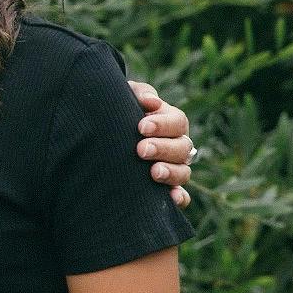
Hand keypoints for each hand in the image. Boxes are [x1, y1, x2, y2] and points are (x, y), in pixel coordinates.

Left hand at [125, 82, 193, 208]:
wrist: (107, 135)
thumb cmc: (122, 112)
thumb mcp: (128, 97)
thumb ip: (140, 93)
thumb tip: (152, 101)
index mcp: (172, 123)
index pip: (177, 122)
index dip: (163, 125)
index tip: (141, 127)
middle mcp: (177, 146)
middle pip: (183, 148)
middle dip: (162, 148)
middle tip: (141, 150)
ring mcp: (174, 168)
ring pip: (184, 172)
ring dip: (171, 172)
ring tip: (153, 172)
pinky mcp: (168, 188)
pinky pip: (182, 196)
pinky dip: (180, 198)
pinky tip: (172, 198)